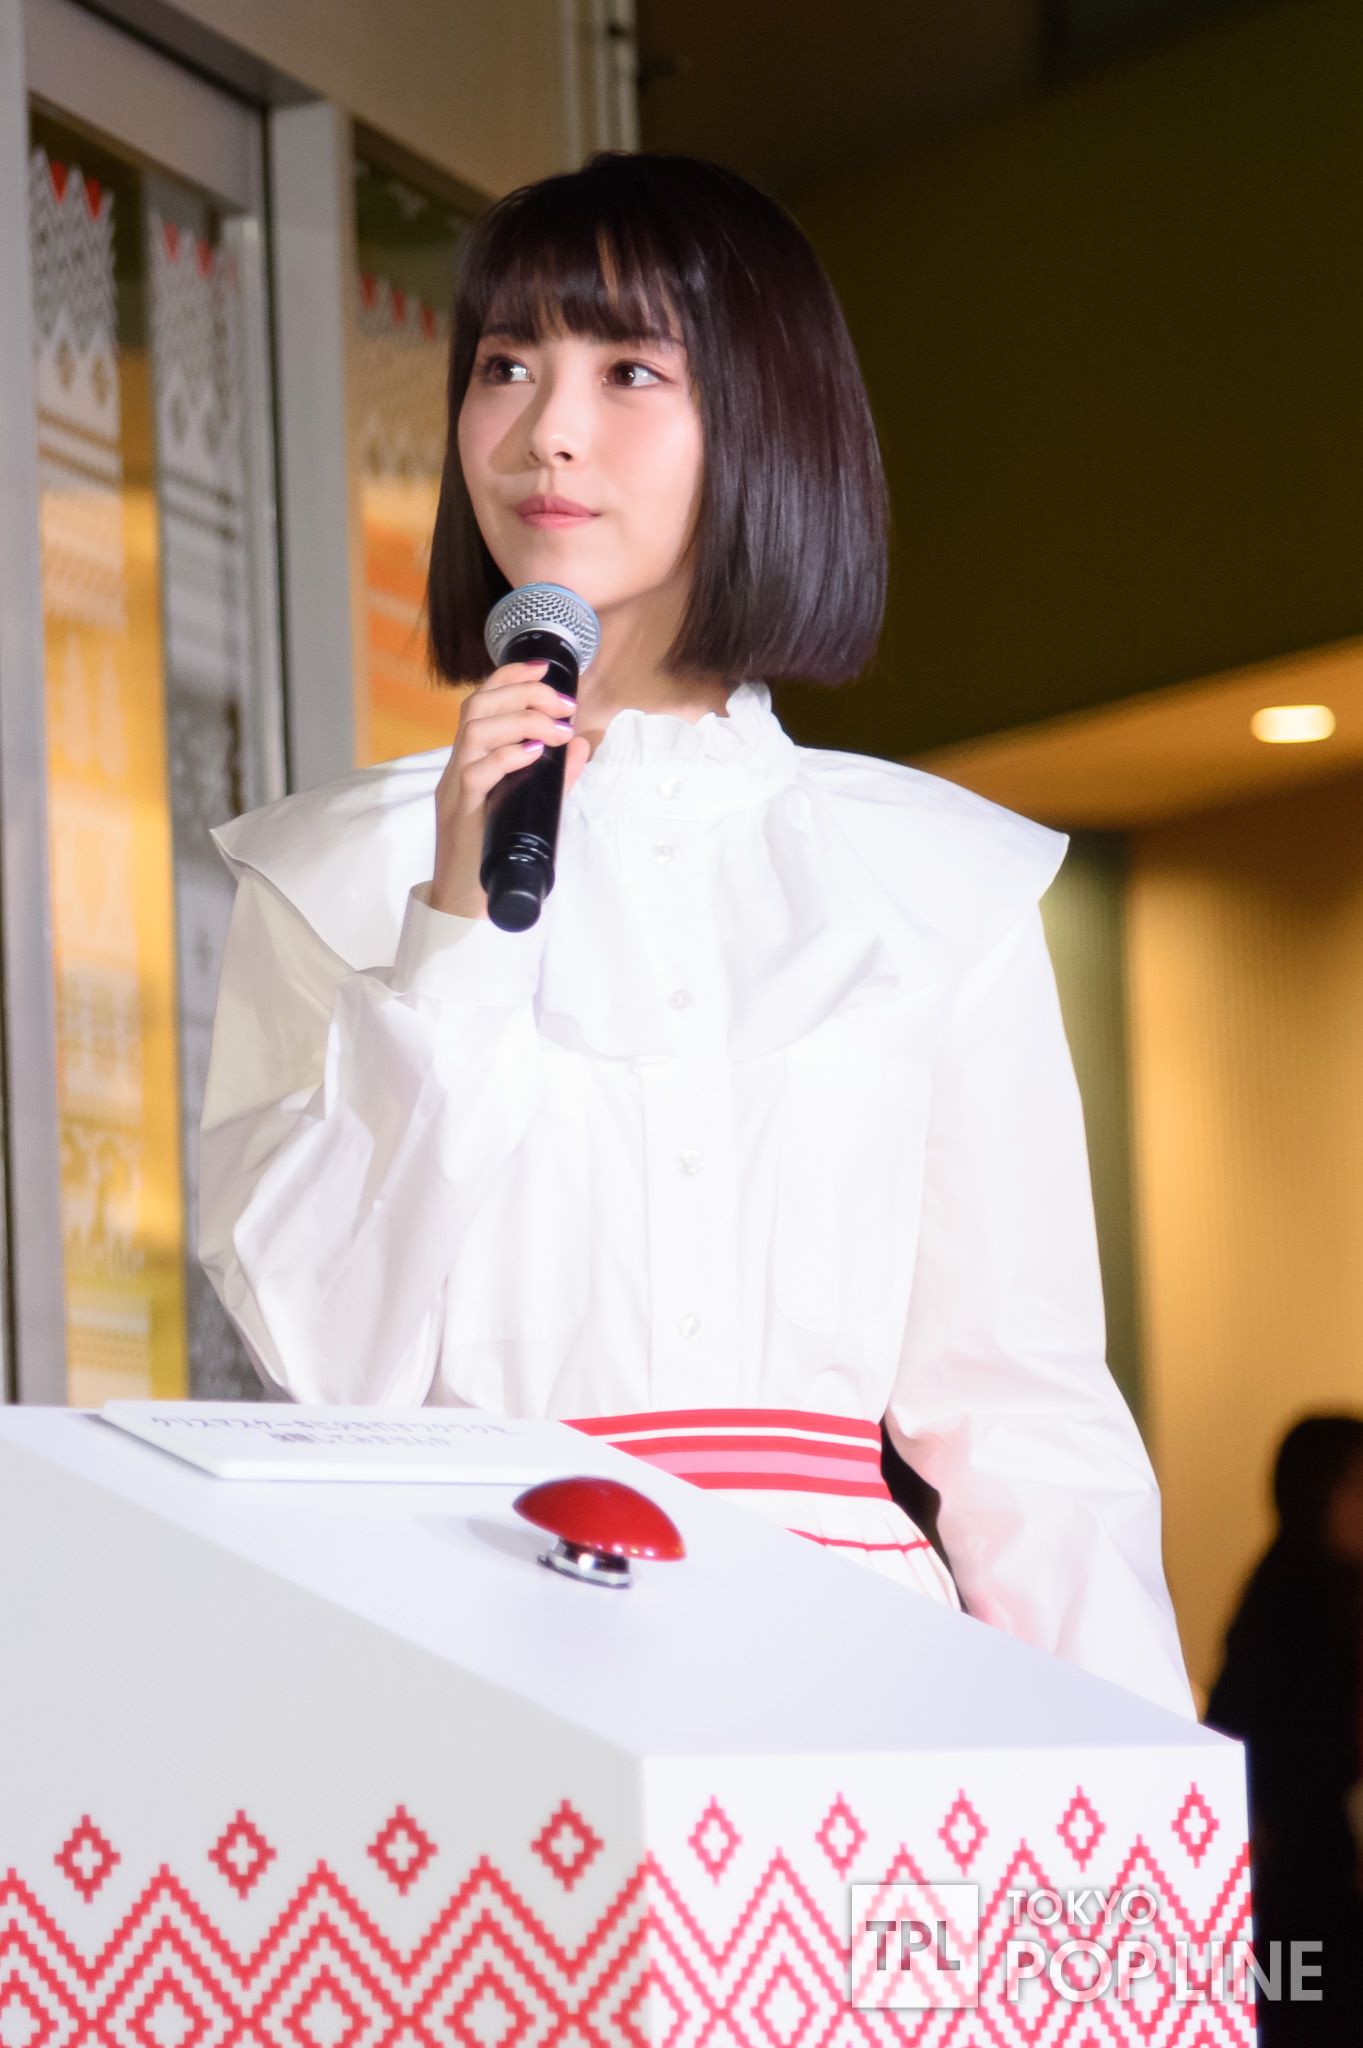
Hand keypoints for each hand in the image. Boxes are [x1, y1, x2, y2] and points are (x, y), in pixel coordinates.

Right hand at [429, 661, 591, 919]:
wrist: (466, 901)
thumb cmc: (495, 852)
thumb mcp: (531, 807)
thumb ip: (555, 777)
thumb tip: (581, 745)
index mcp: (471, 759)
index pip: (482, 701)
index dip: (510, 676)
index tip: (545, 667)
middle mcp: (458, 766)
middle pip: (477, 707)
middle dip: (524, 694)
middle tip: (564, 704)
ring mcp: (455, 788)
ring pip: (475, 731)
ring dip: (523, 721)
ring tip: (557, 730)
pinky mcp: (460, 811)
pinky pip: (476, 772)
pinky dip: (508, 755)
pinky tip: (534, 753)